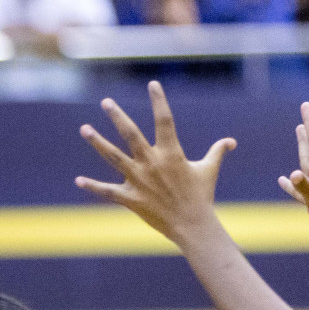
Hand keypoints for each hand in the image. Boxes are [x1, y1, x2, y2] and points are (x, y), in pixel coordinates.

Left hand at [76, 81, 236, 246]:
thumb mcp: (210, 169)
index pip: (164, 120)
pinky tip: (78, 180)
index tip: (152, 84)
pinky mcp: (131, 198)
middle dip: (118, 116)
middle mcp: (152, 163)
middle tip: (105, 102)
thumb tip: (231, 142)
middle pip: (131, 134)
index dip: (159, 101)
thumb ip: (217, 152)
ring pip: (114, 157)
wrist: (192, 225)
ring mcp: (139, 180)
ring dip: (98, 142)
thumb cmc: (201, 196)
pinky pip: (107, 191)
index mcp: (171, 153)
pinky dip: (92, 186)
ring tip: (84, 128)